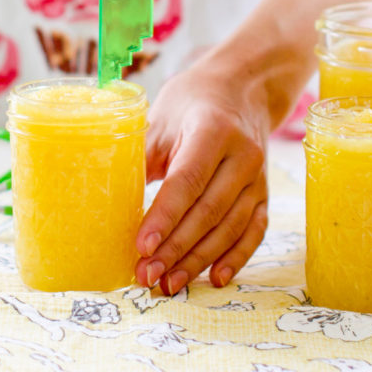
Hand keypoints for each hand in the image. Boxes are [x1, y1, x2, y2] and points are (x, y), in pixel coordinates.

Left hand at [135, 60, 271, 294]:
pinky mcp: (264, 193)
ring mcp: (258, 176)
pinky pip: (253, 232)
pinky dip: (235, 257)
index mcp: (212, 130)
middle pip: (208, 211)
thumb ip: (142, 156)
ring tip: (169, 282)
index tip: (141, 246)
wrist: (241, 89)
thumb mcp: (162, 118)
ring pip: (230, 227)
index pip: (187, 180)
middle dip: (175, 248)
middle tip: (146, 274)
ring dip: (199, 259)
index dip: (164, 217)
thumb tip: (108, 198)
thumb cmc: (192, 102)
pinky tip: (215, 277)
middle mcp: (242, 154)